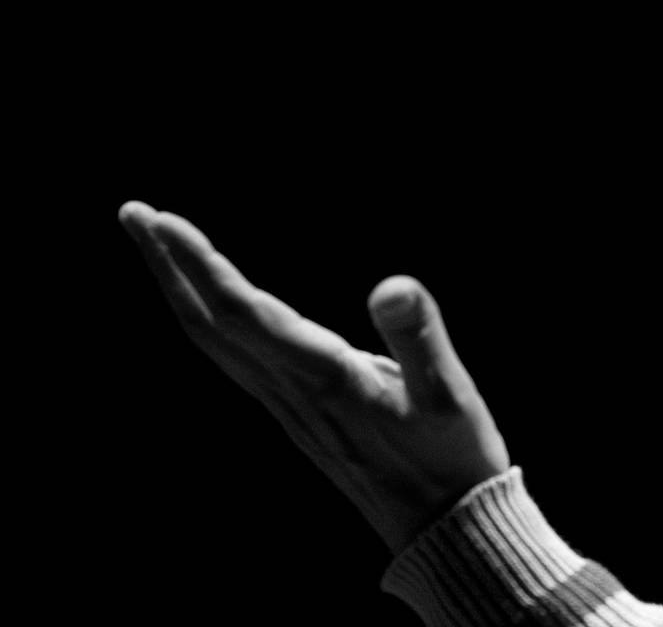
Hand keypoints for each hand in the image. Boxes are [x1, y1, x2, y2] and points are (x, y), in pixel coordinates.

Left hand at [118, 200, 510, 553]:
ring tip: (160, 244)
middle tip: (133, 213)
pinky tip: (217, 310)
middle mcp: (293, 392)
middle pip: (209, 324)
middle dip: (169, 267)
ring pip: (217, 342)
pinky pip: (236, 358)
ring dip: (182, 290)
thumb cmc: (451, 458)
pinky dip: (212, 320)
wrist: (443, 527)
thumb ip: (418, 336)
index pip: (242, 313)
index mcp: (323, 377)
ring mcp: (290, 407)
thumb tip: (392, 285)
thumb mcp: (448, 394)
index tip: (162, 219)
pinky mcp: (301, 415)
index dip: (200, 264)